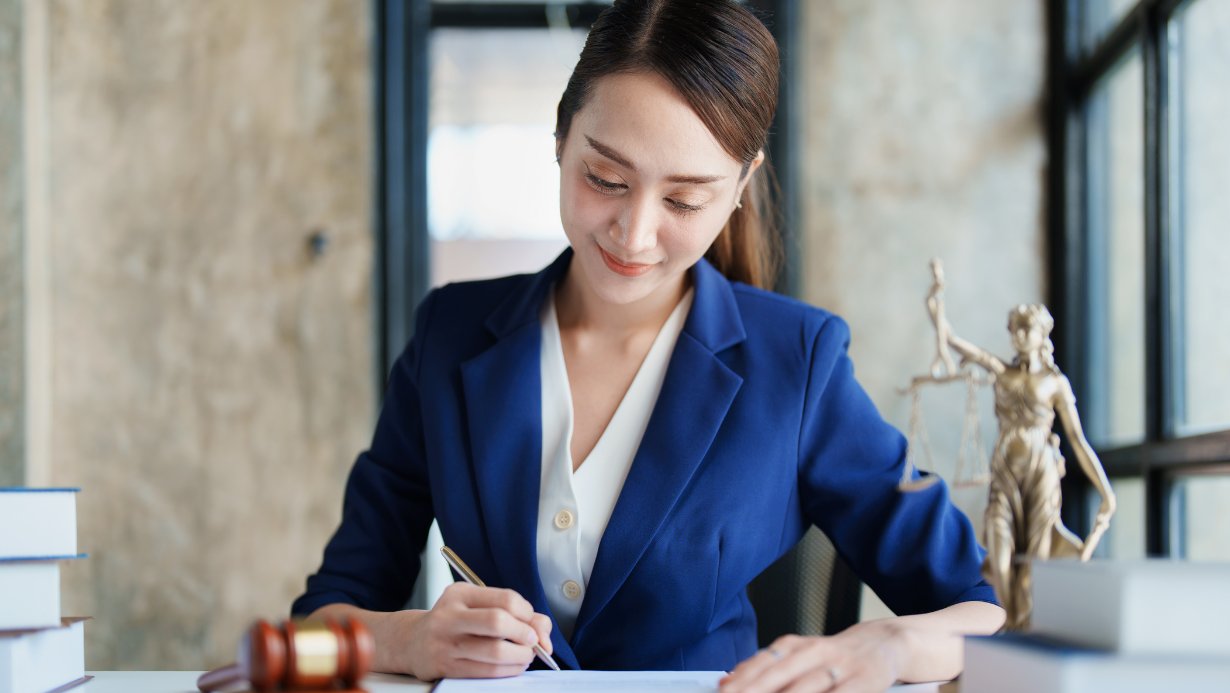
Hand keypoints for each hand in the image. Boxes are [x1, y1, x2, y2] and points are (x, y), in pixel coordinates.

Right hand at [400, 582, 552, 680]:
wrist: (411, 642)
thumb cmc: (453, 621)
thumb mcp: (476, 605)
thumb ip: (513, 611)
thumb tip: (543, 632)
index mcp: (460, 594)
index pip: (505, 599)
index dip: (528, 613)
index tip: (532, 624)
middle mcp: (450, 616)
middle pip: (498, 622)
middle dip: (525, 634)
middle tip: (532, 641)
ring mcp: (446, 643)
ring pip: (494, 652)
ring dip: (520, 656)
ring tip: (525, 655)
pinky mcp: (446, 667)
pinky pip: (486, 671)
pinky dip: (508, 671)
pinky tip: (512, 666)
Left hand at [720, 621, 906, 692]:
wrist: (882, 643)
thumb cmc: (833, 656)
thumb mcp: (798, 656)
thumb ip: (765, 669)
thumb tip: (726, 680)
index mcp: (795, 645)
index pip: (762, 662)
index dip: (741, 679)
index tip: (723, 691)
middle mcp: (815, 652)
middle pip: (780, 673)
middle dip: (755, 690)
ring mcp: (840, 666)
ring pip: (808, 686)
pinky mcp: (864, 681)